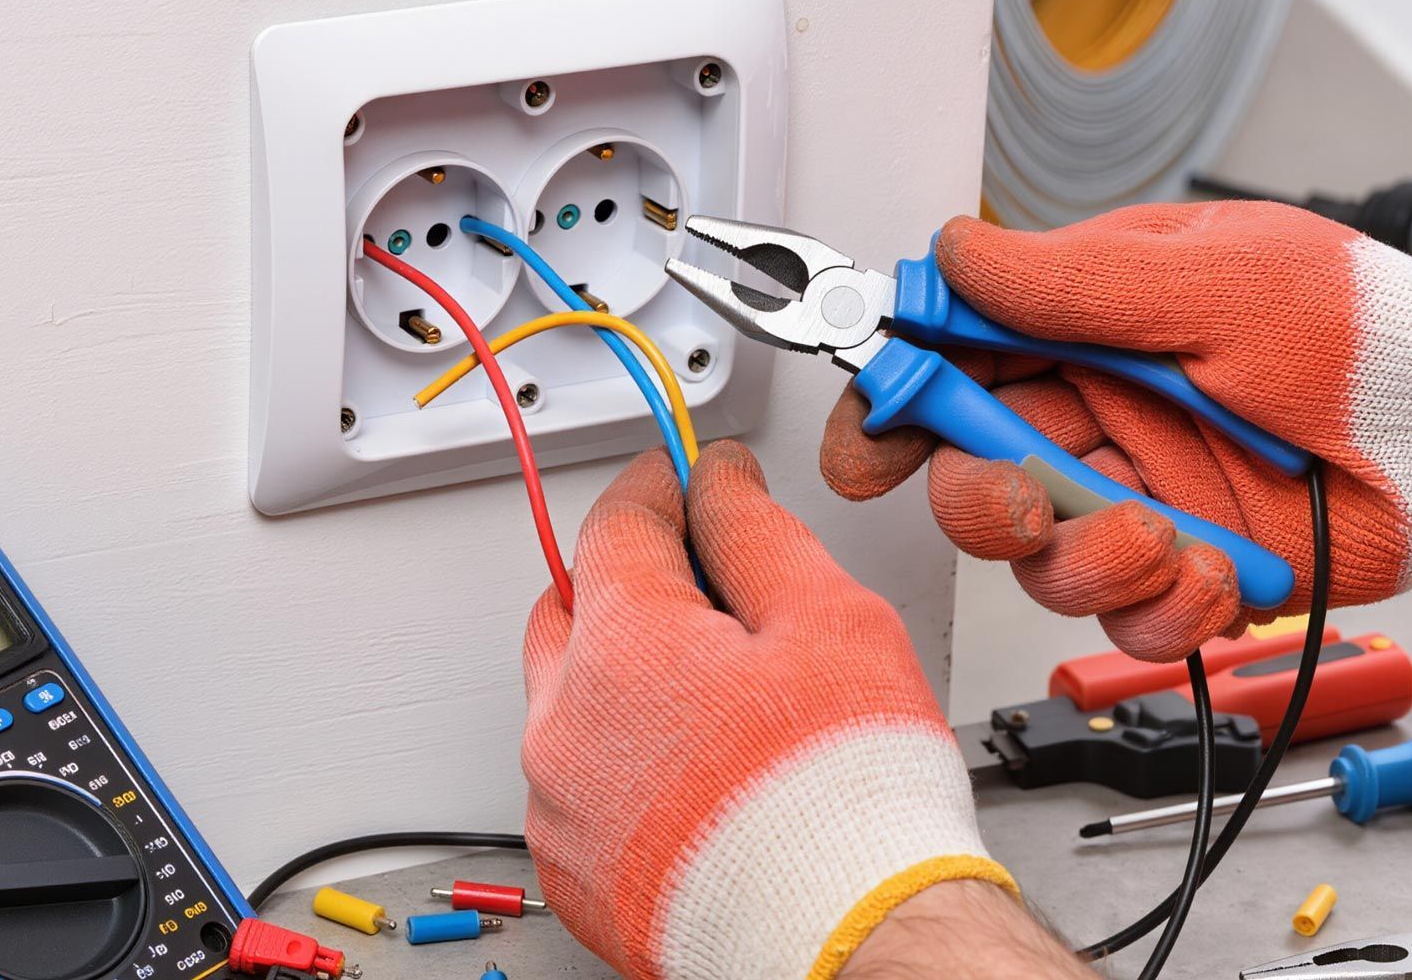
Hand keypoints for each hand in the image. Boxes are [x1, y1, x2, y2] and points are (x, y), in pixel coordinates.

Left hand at [522, 440, 1013, 979]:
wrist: (851, 942)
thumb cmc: (846, 800)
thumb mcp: (828, 619)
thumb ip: (754, 532)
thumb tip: (717, 481)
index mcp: (621, 647)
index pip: (617, 523)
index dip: (664, 486)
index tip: (693, 477)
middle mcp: (563, 725)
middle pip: (573, 609)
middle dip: (629, 581)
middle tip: (705, 586)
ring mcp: (560, 808)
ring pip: (570, 702)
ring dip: (624, 679)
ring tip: (722, 702)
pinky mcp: (575, 873)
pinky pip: (578, 786)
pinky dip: (622, 762)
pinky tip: (699, 774)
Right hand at [822, 201, 1411, 660]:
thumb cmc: (1360, 334)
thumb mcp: (1208, 280)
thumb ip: (1068, 281)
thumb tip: (956, 253)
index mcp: (1085, 333)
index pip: (952, 362)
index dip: (894, 403)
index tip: (867, 442)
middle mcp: (1098, 419)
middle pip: (972, 476)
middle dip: (980, 501)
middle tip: (1018, 500)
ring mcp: (1137, 499)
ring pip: (1038, 560)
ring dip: (1088, 559)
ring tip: (1161, 534)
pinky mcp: (1184, 570)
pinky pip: (1128, 616)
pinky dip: (1166, 603)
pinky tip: (1217, 568)